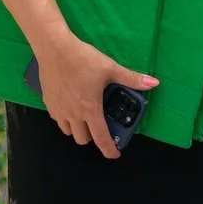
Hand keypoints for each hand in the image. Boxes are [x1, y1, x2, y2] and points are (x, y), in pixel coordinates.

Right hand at [30, 32, 158, 157]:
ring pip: (68, 132)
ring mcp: (58, 110)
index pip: (101, 138)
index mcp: (90, 109)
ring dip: (78, 129)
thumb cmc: (83, 59)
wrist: (55, 49)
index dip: (109, 149)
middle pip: (82, 139)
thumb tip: (154, 83)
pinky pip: (57, 120)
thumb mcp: (110, 68)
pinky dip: (65, 119)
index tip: (114, 154)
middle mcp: (73, 114)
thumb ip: (131, 78)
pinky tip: (70, 106)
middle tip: (100, 125)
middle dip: (93, 137)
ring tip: (85, 117)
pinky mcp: (48, 104)